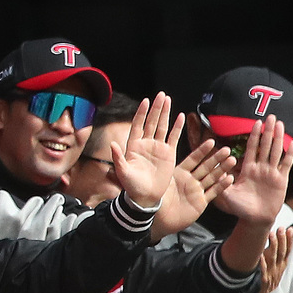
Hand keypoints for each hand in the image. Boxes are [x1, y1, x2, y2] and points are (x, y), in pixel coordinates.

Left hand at [113, 92, 183, 209]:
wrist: (145, 198)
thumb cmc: (132, 186)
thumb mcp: (123, 172)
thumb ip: (118, 157)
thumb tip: (112, 144)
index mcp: (134, 146)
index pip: (138, 124)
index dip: (141, 113)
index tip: (146, 101)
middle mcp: (146, 144)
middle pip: (151, 122)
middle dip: (156, 108)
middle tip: (161, 95)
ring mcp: (158, 148)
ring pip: (162, 126)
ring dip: (165, 113)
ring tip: (168, 100)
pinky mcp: (168, 154)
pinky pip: (173, 138)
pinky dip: (177, 127)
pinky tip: (180, 117)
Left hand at [153, 139, 235, 240]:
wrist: (159, 220)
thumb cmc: (156, 201)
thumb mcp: (160, 182)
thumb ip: (165, 170)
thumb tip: (160, 155)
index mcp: (179, 173)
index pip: (193, 159)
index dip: (202, 151)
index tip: (212, 142)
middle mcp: (189, 180)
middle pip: (206, 166)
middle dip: (216, 158)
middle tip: (227, 149)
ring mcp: (196, 191)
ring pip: (212, 177)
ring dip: (222, 169)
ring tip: (232, 160)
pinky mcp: (200, 202)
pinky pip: (213, 192)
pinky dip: (222, 186)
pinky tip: (230, 179)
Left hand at [216, 116, 292, 225]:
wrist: (256, 219)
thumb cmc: (241, 208)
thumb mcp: (228, 196)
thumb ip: (223, 184)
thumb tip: (220, 171)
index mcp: (248, 169)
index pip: (252, 148)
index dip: (254, 135)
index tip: (256, 122)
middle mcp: (261, 168)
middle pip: (266, 145)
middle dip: (268, 131)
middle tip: (271, 116)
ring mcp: (272, 173)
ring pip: (276, 151)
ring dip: (278, 138)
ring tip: (280, 124)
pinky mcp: (281, 180)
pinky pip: (286, 164)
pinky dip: (290, 154)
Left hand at [259, 228, 292, 292]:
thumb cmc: (271, 278)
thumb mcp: (278, 266)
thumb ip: (278, 253)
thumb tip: (278, 237)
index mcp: (282, 264)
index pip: (288, 250)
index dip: (290, 240)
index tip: (290, 229)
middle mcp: (278, 267)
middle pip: (282, 252)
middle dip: (282, 239)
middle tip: (281, 228)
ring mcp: (271, 273)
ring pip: (273, 258)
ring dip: (273, 246)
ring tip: (271, 235)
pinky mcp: (263, 279)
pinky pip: (263, 270)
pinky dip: (262, 262)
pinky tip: (260, 254)